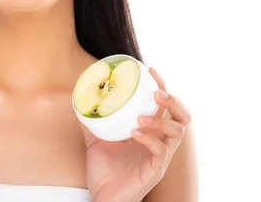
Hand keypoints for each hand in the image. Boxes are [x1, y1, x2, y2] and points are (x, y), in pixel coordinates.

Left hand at [81, 67, 191, 201]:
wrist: (102, 198)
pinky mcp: (155, 171)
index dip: (162, 86)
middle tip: (156, 93)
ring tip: (140, 117)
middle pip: (181, 117)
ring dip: (160, 121)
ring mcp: (159, 157)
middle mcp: (159, 142)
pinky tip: (134, 133)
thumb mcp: (95, 140)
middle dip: (172, 101)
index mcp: (149, 132)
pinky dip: (149, 139)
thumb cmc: (104, 170)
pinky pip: (161, 152)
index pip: (164, 106)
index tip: (151, 70)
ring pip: (177, 133)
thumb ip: (91, 121)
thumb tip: (79, 98)